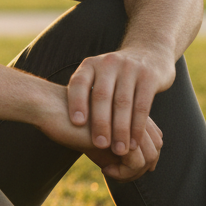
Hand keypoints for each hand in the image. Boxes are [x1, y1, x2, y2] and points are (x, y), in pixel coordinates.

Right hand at [36, 82, 162, 182]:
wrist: (49, 108)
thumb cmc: (68, 122)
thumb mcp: (95, 139)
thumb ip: (114, 150)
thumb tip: (129, 171)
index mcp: (129, 112)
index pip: (153, 140)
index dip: (143, 160)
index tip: (118, 168)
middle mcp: (133, 115)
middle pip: (154, 149)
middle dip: (139, 169)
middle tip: (114, 174)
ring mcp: (128, 123)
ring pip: (148, 157)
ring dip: (131, 173)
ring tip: (108, 172)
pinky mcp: (120, 133)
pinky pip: (135, 162)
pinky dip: (123, 173)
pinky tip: (103, 170)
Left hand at [65, 45, 174, 161]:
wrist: (148, 55)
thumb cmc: (113, 77)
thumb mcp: (96, 78)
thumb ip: (83, 95)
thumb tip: (56, 121)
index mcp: (90, 65)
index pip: (79, 83)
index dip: (76, 102)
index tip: (76, 124)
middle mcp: (108, 63)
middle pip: (101, 95)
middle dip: (100, 123)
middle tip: (99, 145)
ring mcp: (130, 68)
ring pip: (123, 103)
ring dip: (121, 129)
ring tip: (119, 150)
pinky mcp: (149, 77)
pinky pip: (142, 105)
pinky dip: (138, 126)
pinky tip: (134, 142)